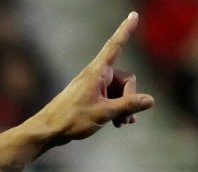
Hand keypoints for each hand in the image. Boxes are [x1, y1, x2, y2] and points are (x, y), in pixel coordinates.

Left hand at [28, 11, 155, 145]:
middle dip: (130, 97)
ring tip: (123, 123)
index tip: (133, 14)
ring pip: (119, 91)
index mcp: (97, 72)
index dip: (126, 30)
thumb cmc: (71, 119)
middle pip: (126, 79)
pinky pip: (111, 98)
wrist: (47, 131)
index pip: (115, 46)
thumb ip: (128, 105)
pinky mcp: (91, 97)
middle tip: (126, 118)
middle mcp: (95, 76)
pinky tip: (119, 123)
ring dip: (124, 106)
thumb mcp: (104, 113)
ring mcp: (93, 86)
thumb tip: (150, 100)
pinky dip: (116, 109)